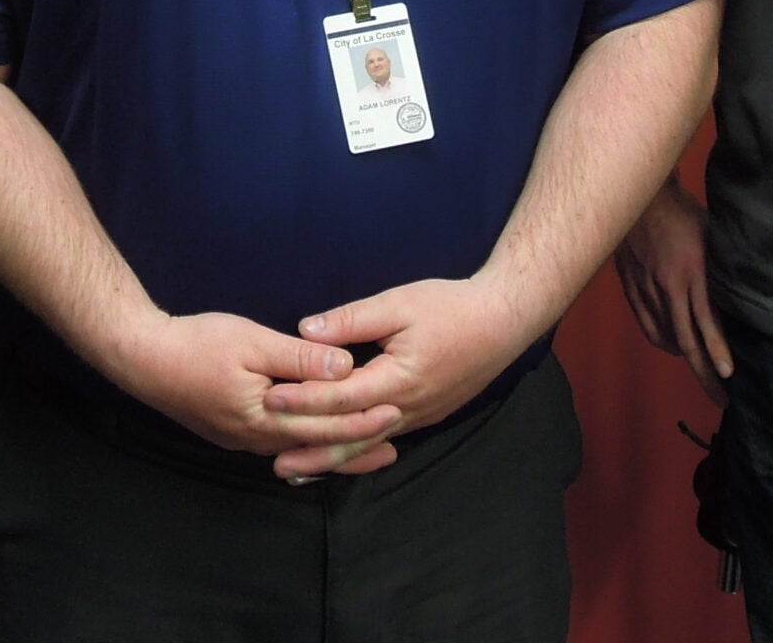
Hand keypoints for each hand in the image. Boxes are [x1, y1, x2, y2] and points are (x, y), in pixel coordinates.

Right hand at [109, 310, 400, 476]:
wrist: (143, 358)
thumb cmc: (197, 344)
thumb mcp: (252, 341)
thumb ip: (300, 358)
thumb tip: (346, 367)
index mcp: (265, 420)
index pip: (325, 426)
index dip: (362, 420)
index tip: (395, 412)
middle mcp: (256, 440)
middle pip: (315, 449)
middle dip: (355, 448)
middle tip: (393, 448)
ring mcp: (242, 440)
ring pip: (297, 451)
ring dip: (332, 451)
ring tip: (364, 453)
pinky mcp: (232, 431)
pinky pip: (279, 445)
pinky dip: (306, 445)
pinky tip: (313, 442)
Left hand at [267, 276, 534, 477]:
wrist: (502, 322)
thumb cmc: (450, 307)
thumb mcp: (398, 303)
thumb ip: (352, 319)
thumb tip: (306, 330)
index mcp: (399, 380)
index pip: (341, 397)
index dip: (303, 399)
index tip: (269, 398)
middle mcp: (408, 408)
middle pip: (353, 436)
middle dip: (313, 450)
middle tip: (275, 463)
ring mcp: (419, 416)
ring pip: (369, 444)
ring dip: (334, 457)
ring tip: (299, 469)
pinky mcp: (425, 415)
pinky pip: (384, 437)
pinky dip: (358, 448)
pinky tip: (340, 451)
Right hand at [613, 180, 730, 403]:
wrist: (638, 197)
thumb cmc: (683, 212)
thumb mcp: (711, 236)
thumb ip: (722, 268)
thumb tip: (744, 296)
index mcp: (693, 271)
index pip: (706, 321)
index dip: (718, 350)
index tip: (729, 375)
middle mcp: (669, 286)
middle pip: (687, 340)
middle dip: (706, 373)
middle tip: (721, 397)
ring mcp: (647, 289)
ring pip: (667, 336)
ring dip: (687, 359)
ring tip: (706, 374)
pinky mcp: (633, 288)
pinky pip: (648, 326)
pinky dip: (664, 342)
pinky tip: (675, 347)